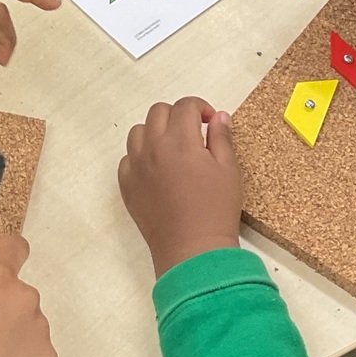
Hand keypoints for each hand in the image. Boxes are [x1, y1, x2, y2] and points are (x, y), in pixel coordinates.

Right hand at [0, 230, 55, 356]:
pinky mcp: (48, 356)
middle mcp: (25, 296)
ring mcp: (39, 327)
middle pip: (19, 295)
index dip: (8, 255)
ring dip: (15, 336)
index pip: (15, 247)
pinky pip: (37, 351)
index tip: (1, 267)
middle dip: (6, 309)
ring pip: (29, 324)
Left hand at [119, 97, 242, 279]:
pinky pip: (127, 158)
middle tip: (193, 134)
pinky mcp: (126, 185)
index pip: (185, 106)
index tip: (210, 122)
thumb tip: (218, 116)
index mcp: (180, 140)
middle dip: (177, 116)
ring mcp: (135, 166)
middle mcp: (153, 147)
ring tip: (172, 149)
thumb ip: (222, 138)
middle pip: (158, 112)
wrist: (192, 250)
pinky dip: (140, 156)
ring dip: (155, 132)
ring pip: (138, 132)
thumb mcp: (229, 170)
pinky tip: (157, 170)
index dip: (201, 108)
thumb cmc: (215, 209)